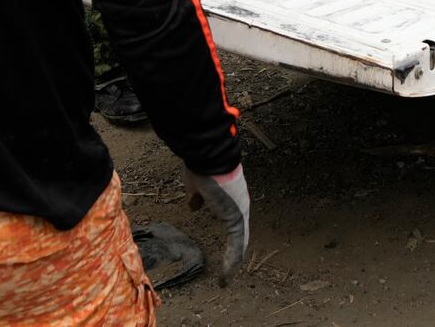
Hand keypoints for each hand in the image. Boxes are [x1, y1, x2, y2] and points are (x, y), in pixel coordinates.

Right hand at [183, 165, 248, 283]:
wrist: (209, 156)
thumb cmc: (202, 166)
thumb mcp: (196, 185)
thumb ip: (197, 197)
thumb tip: (194, 205)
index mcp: (230, 199)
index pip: (232, 221)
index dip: (228, 234)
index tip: (223, 251)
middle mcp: (239, 207)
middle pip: (238, 235)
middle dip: (233, 254)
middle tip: (227, 271)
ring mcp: (240, 213)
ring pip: (239, 244)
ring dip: (232, 262)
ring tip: (226, 278)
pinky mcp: (238, 220)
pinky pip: (236, 246)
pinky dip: (230, 263)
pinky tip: (225, 278)